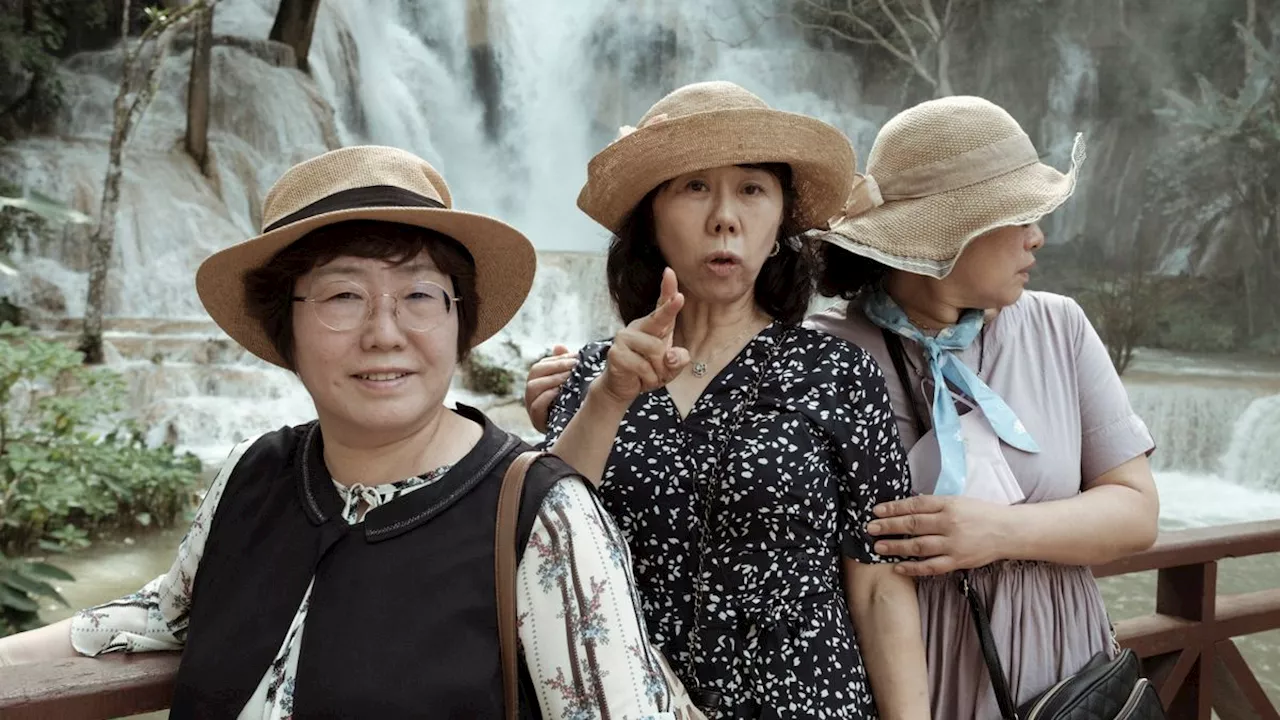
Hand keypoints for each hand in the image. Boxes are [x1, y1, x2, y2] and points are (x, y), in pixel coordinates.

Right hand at [524, 344, 574, 431]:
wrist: (573, 432)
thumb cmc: (571, 405)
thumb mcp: (569, 384)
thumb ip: (564, 365)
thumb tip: (558, 347)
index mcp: (538, 382)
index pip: (541, 365)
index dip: (557, 359)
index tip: (576, 357)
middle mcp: (531, 394)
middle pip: (534, 372)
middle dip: (555, 366)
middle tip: (574, 365)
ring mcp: (531, 407)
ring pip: (532, 387)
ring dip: (552, 379)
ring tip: (569, 377)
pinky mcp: (537, 421)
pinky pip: (536, 406)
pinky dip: (547, 397)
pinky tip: (560, 391)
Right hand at [593, 268, 689, 406]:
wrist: (623, 387)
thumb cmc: (648, 372)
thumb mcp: (670, 368)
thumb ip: (677, 360)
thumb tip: (670, 356)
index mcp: (653, 326)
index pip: (661, 305)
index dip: (667, 288)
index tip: (669, 271)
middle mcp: (638, 326)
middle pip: (659, 319)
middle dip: (670, 310)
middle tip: (680, 302)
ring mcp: (624, 337)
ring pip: (655, 351)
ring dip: (659, 371)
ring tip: (651, 375)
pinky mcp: (616, 352)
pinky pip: (644, 367)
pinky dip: (649, 379)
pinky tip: (641, 379)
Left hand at [866, 495, 1012, 576]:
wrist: (1008, 531)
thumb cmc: (980, 513)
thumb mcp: (958, 501)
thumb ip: (934, 505)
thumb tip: (906, 507)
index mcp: (948, 504)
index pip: (915, 504)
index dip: (894, 508)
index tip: (876, 510)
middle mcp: (949, 523)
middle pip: (913, 524)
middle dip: (888, 526)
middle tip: (870, 528)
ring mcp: (953, 544)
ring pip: (918, 546)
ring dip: (895, 546)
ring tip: (878, 546)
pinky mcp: (958, 561)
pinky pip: (931, 566)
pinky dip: (913, 567)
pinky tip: (898, 566)